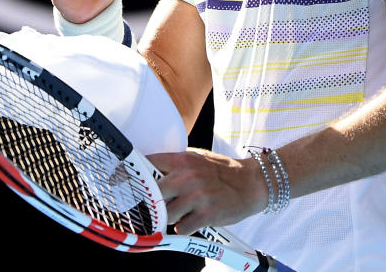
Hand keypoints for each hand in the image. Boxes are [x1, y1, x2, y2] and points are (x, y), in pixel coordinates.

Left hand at [148, 148, 268, 234]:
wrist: (251, 183)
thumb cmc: (224, 171)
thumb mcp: (199, 158)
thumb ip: (177, 163)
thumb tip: (151, 170)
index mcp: (183, 160)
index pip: (149, 164)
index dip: (139, 175)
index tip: (133, 182)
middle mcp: (187, 177)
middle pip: (153, 193)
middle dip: (155, 201)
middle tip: (161, 203)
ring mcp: (196, 196)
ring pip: (165, 214)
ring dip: (170, 216)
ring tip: (181, 212)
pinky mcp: (206, 214)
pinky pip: (182, 228)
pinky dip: (185, 227)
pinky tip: (193, 219)